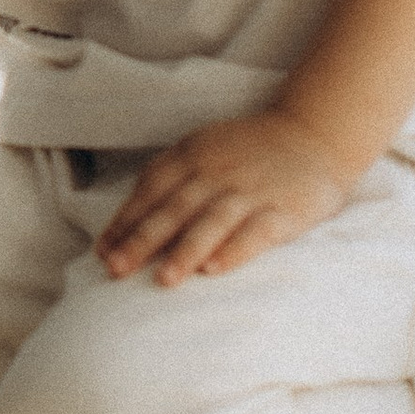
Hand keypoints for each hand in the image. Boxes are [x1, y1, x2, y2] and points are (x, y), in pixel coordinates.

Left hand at [96, 114, 354, 286]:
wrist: (312, 134)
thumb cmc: (246, 151)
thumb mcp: (202, 150)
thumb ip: (167, 180)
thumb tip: (124, 225)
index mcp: (192, 156)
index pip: (150, 190)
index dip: (125, 221)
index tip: (102, 252)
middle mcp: (217, 172)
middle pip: (174, 208)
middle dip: (142, 240)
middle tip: (116, 269)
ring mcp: (250, 191)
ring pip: (212, 222)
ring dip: (185, 251)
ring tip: (164, 279)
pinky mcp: (283, 210)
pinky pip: (256, 232)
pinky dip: (235, 250)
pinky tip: (214, 270)